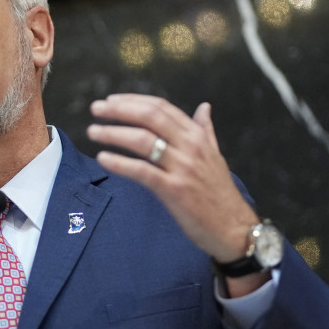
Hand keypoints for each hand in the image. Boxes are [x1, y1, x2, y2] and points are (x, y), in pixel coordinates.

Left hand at [87, 94, 259, 263]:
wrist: (235, 229)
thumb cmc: (220, 194)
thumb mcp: (215, 157)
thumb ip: (205, 130)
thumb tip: (204, 106)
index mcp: (197, 136)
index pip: (161, 107)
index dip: (133, 100)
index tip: (111, 99)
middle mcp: (191, 147)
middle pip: (150, 117)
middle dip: (119, 110)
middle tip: (96, 108)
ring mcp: (182, 168)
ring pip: (143, 140)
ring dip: (114, 133)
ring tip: (93, 132)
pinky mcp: (174, 190)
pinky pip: (142, 171)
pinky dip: (120, 163)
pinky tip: (103, 159)